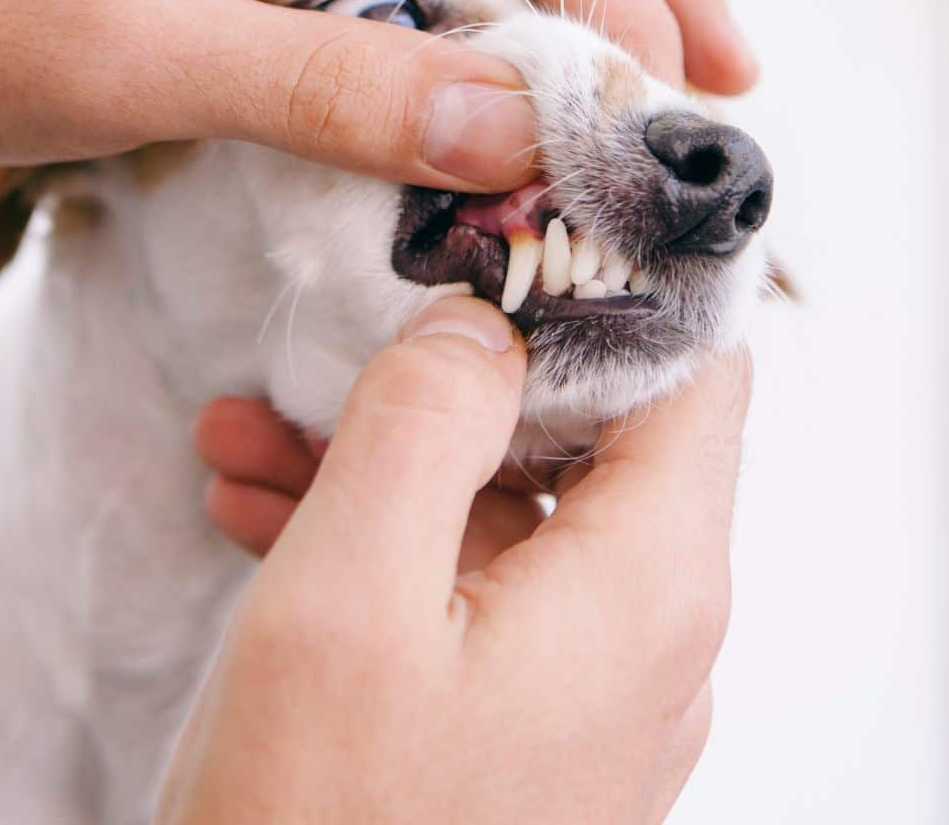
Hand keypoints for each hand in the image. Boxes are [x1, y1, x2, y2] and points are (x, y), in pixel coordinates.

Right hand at [163, 297, 750, 822]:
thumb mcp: (350, 594)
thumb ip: (423, 420)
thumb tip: (478, 322)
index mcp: (646, 582)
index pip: (693, 373)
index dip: (614, 289)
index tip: (512, 240)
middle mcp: (646, 627)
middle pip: (583, 432)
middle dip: (450, 377)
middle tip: (344, 344)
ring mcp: (586, 676)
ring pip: (503, 503)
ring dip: (386, 457)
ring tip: (255, 430)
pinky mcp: (524, 709)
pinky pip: (469, 579)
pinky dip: (381, 534)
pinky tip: (265, 509)